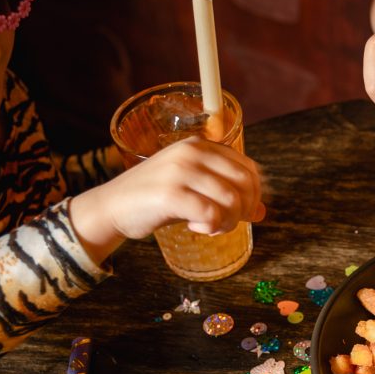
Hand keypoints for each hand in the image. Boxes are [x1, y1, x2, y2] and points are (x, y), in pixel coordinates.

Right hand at [71, 137, 264, 262]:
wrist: (112, 206)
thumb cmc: (156, 199)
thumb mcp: (194, 189)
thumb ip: (225, 195)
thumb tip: (262, 212)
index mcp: (200, 146)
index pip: (248, 167)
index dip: (254, 194)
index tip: (244, 212)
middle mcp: (192, 152)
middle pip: (245, 182)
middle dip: (245, 209)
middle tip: (227, 223)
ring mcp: (180, 171)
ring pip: (232, 199)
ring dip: (229, 221)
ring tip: (211, 227)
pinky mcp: (171, 194)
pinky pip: (211, 214)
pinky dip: (211, 226)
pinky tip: (197, 227)